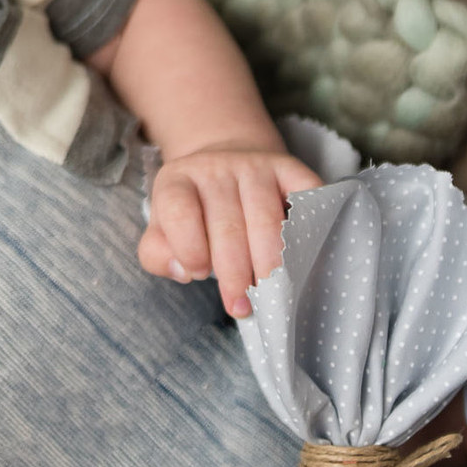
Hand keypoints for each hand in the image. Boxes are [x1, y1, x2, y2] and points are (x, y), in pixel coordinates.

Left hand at [137, 142, 322, 317]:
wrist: (225, 160)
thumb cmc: (194, 211)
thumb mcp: (162, 228)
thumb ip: (158, 254)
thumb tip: (183, 272)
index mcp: (177, 181)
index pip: (180, 213)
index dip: (190, 249)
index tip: (199, 275)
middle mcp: (215, 168)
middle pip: (228, 225)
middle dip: (235, 274)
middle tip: (241, 306)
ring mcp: (254, 166)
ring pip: (266, 219)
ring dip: (270, 262)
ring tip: (270, 293)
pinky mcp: (288, 168)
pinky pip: (304, 195)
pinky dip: (308, 224)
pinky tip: (304, 251)